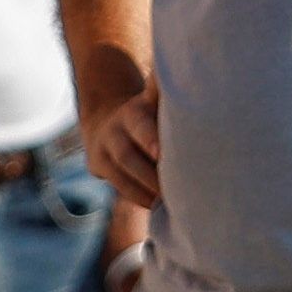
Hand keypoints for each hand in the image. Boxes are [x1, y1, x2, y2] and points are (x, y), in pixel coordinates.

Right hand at [87, 82, 163, 211]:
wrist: (107, 121)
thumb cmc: (149, 114)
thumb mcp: (156, 100)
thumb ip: (168, 95)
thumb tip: (193, 82)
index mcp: (133, 112)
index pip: (140, 124)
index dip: (149, 139)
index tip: (161, 154)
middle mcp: (114, 131)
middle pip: (127, 156)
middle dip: (149, 175)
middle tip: (176, 191)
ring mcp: (103, 151)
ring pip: (121, 176)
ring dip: (145, 192)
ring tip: (171, 204)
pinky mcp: (98, 168)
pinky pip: (120, 188)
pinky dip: (140, 199)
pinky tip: (160, 209)